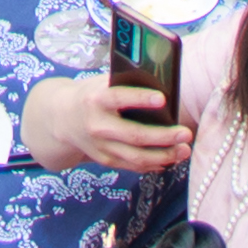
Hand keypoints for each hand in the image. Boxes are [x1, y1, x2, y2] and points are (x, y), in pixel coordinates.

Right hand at [18, 75, 196, 178]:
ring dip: (164, 156)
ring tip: (184, 150)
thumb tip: (162, 82)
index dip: (141, 99)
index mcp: (96, 99)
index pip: (120, 98)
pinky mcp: (105, 160)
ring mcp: (101, 147)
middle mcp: (97, 126)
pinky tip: (170, 159)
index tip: (163, 99)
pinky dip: (153, 164)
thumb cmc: (92, 94)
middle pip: (134, 135)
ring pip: (136, 157)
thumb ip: (126, 82)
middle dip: (163, 137)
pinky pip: (133, 166)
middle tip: (185, 133)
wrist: (62, 118)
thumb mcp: (102, 82)